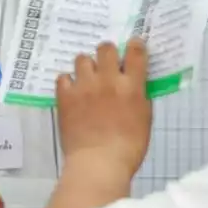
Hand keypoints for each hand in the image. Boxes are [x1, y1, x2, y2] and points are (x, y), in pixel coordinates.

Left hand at [56, 40, 152, 178]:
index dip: (134, 45)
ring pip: (82, 59)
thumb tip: (135, 84)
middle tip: (107, 65)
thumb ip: (140, 97)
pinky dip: (68, 82)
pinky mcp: (65, 96)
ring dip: (86, 67)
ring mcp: (84, 86)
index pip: (135, 52)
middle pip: (105, 48)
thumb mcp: (144, 119)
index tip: (133, 46)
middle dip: (107, 54)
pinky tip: (72, 92)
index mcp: (132, 86)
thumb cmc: (129, 147)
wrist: (99, 162)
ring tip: (87, 80)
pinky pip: (63, 77)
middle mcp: (108, 80)